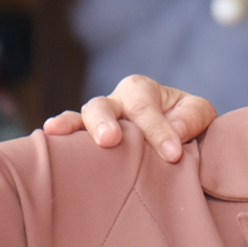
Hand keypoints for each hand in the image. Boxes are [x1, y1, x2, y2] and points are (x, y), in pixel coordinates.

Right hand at [34, 74, 219, 158]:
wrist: (179, 143)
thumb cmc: (187, 125)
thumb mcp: (200, 115)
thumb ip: (192, 118)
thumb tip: (176, 133)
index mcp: (141, 91)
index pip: (144, 107)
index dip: (157, 130)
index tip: (174, 155)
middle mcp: (114, 103)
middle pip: (102, 106)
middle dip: (104, 122)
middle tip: (111, 139)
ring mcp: (97, 124)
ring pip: (81, 119)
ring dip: (75, 128)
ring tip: (60, 135)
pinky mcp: (88, 145)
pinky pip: (69, 140)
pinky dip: (60, 137)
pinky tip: (47, 139)